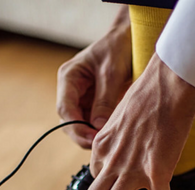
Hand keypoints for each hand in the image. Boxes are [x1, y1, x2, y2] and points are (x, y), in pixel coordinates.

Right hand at [56, 7, 131, 147]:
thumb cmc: (118, 48)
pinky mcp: (96, 104)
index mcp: (69, 78)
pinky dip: (102, 131)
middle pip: (70, 121)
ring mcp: (83, 98)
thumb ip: (104, 100)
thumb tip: (98, 127)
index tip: (91, 139)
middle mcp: (72, 90)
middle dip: (83, 135)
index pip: (64, 109)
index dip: (75, 127)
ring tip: (110, 143)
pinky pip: (95, 123)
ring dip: (93, 136)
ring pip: (82, 125)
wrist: (130, 39)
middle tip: (102, 147)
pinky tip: (114, 137)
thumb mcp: (112, 72)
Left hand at [83, 54, 194, 189]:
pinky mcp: (157, 170)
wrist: (169, 81)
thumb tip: (129, 140)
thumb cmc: (151, 92)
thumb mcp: (123, 114)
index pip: (95, 176)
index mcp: (102, 145)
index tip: (126, 181)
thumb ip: (120, 134)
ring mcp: (132, 167)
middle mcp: (111, 159)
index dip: (109, 184)